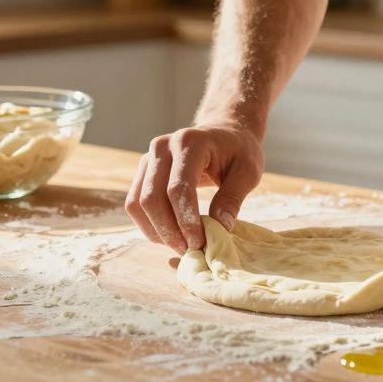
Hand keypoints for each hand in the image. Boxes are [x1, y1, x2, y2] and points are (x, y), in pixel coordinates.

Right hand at [125, 123, 264, 253]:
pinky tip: (169, 236)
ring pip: (138, 203)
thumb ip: (233, 198)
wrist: (225, 132)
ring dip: (156, 231)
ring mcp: (149, 158)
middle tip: (190, 250)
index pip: (178, 187)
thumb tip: (220, 228)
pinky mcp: (143, 171)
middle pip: (152, 197)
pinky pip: (134, 203)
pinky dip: (148, 225)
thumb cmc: (239, 151)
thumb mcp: (248, 171)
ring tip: (180, 246)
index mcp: (190, 142)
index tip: (199, 243)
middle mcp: (163, 147)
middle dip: (169, 230)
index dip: (186, 220)